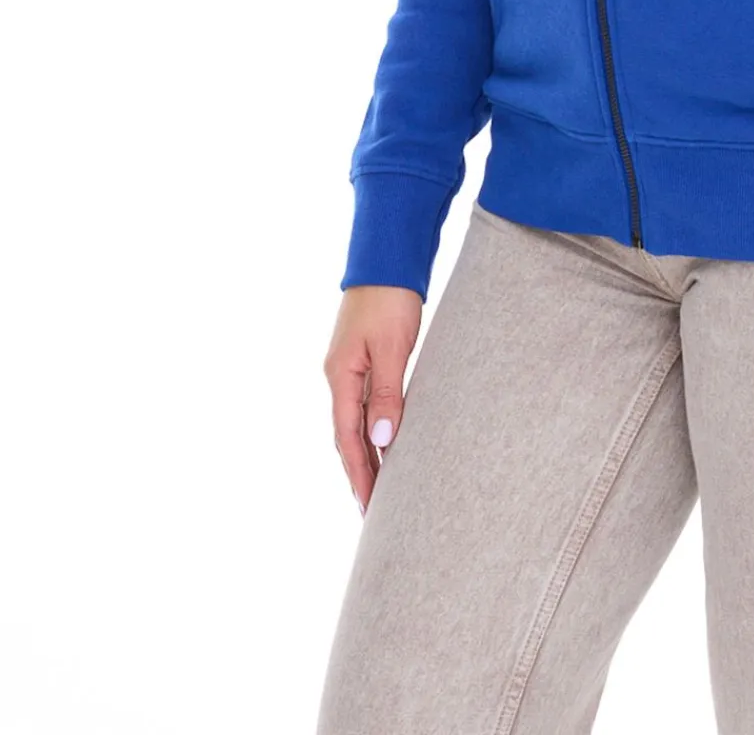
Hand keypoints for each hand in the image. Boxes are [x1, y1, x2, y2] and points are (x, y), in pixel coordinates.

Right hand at [323, 285, 421, 515]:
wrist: (387, 259)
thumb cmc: (391, 299)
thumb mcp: (393, 346)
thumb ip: (387, 392)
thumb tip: (381, 439)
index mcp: (341, 377)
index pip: (348, 439)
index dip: (360, 475)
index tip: (370, 508)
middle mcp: (340, 377)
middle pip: (347, 437)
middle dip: (360, 474)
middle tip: (375, 513)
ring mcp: (350, 368)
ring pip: (356, 423)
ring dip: (367, 455)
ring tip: (382, 488)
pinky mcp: (364, 359)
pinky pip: (365, 405)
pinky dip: (374, 429)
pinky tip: (386, 442)